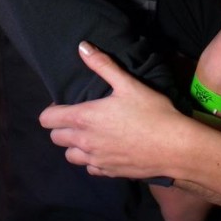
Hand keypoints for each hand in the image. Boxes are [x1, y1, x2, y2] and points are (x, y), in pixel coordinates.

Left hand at [39, 42, 185, 178]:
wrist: (173, 147)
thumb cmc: (151, 112)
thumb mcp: (128, 84)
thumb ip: (103, 65)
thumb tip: (82, 46)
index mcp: (84, 118)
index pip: (47, 119)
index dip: (53, 109)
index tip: (68, 103)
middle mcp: (84, 142)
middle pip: (55, 138)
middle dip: (62, 126)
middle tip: (82, 116)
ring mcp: (96, 160)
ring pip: (70, 156)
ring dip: (75, 145)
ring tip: (92, 134)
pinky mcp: (108, 173)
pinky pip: (90, 168)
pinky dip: (93, 159)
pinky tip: (108, 149)